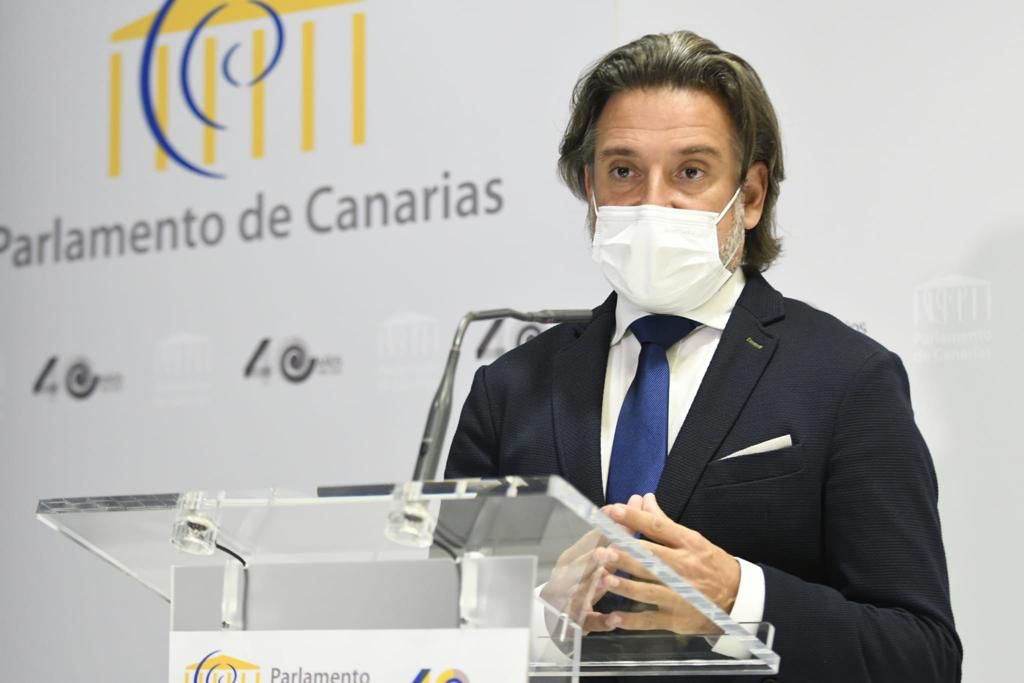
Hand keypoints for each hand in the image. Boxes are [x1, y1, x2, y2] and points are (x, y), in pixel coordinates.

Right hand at [539, 496, 645, 633]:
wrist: (561, 612)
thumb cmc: (587, 576)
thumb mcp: (601, 553)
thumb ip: (621, 530)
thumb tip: (639, 499)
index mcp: (574, 557)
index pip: (587, 540)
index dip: (599, 528)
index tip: (612, 515)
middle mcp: (568, 575)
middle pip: (578, 565)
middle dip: (591, 558)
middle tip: (605, 553)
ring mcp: (570, 598)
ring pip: (579, 592)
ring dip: (591, 587)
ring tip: (604, 582)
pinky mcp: (577, 621)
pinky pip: (587, 621)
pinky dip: (599, 621)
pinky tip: (612, 620)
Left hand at [595, 493, 739, 634]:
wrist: (738, 598)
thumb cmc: (710, 565)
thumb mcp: (692, 540)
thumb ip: (664, 522)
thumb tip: (643, 498)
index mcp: (689, 545)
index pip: (659, 528)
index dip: (636, 518)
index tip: (613, 511)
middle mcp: (684, 569)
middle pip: (652, 560)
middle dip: (628, 555)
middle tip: (605, 550)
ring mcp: (679, 596)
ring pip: (649, 590)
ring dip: (626, 586)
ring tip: (605, 579)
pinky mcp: (675, 619)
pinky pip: (649, 620)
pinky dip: (631, 621)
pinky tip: (612, 617)